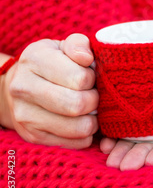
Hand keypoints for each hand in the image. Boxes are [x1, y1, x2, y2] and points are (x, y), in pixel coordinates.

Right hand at [0, 34, 98, 148]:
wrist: (21, 86)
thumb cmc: (54, 64)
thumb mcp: (64, 47)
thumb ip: (79, 45)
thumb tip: (86, 58)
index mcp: (34, 59)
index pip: (79, 78)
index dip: (93, 79)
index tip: (90, 77)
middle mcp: (23, 87)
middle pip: (77, 105)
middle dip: (95, 101)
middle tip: (94, 96)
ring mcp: (25, 115)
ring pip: (78, 128)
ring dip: (94, 120)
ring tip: (90, 110)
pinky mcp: (33, 136)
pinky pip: (76, 143)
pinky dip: (86, 135)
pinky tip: (81, 121)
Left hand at [100, 77, 152, 170]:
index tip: (150, 161)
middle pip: (152, 149)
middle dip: (136, 157)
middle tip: (119, 165)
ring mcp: (152, 129)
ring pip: (136, 142)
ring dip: (122, 151)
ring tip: (109, 158)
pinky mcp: (138, 119)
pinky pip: (124, 130)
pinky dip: (114, 137)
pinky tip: (105, 142)